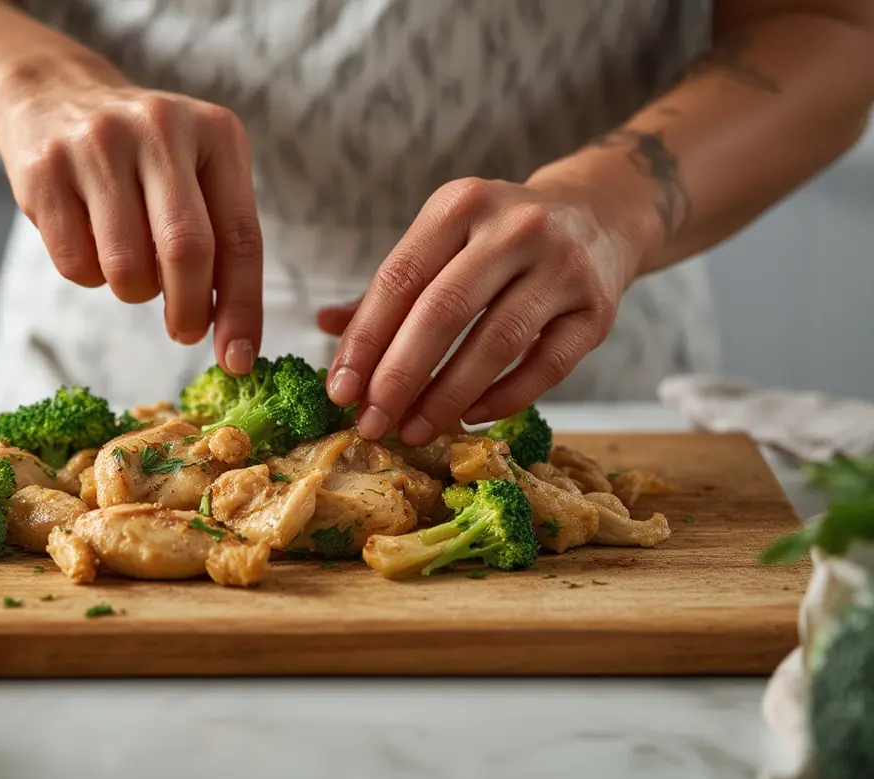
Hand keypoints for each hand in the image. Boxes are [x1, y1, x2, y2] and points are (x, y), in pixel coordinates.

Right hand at [0, 57, 262, 374]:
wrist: (55, 98)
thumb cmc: (144, 158)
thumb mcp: (198, 175)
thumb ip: (222, 243)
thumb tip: (233, 337)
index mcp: (217, 133)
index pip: (240, 237)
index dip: (242, 307)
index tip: (238, 359)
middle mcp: (160, 128)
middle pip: (186, 250)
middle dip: (188, 311)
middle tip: (184, 332)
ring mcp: (98, 144)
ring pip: (126, 266)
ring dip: (133, 291)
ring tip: (131, 265)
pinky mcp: (46, 170)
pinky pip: (75, 264)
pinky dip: (89, 275)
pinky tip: (89, 240)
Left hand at [321, 173, 656, 445]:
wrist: (600, 214)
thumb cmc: (499, 238)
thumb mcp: (443, 239)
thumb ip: (388, 287)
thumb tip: (322, 325)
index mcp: (460, 205)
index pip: (399, 279)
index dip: (365, 340)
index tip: (341, 390)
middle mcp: (514, 228)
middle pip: (443, 312)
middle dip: (399, 376)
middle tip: (371, 421)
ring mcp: (562, 267)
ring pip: (496, 343)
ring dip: (447, 396)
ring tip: (413, 429)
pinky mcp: (598, 309)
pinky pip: (547, 366)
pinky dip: (503, 397)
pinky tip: (469, 416)